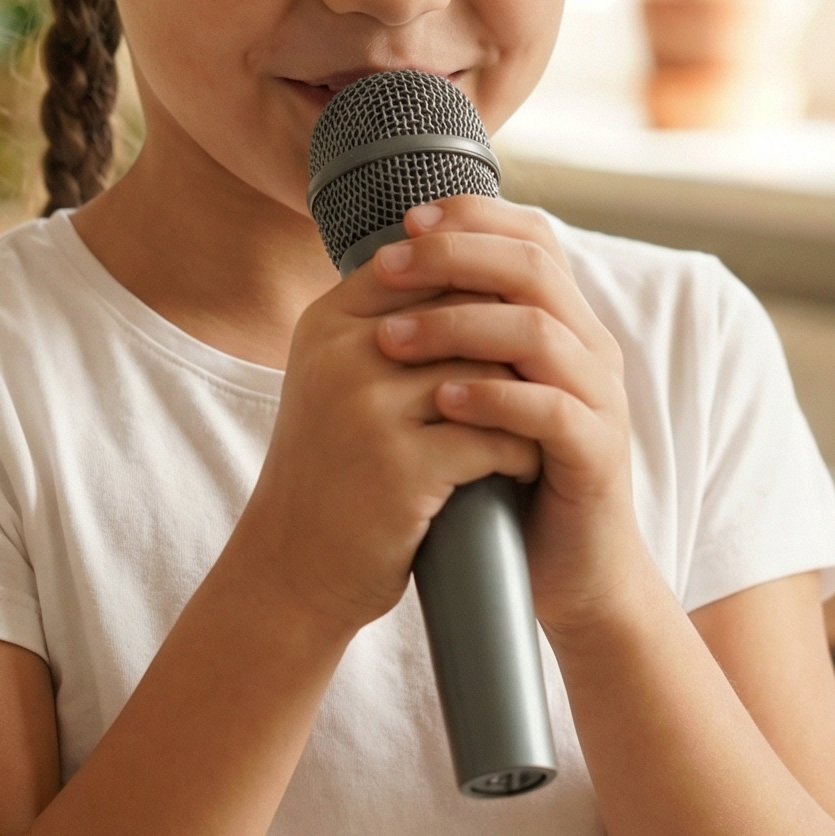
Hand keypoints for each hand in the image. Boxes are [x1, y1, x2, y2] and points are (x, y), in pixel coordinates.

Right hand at [235, 224, 543, 638]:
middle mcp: (342, 354)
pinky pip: (491, 439)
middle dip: (512, 348)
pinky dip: (519, 454)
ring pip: (488, 374)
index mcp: (328, 322)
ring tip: (536, 424)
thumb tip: (477, 268)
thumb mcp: (337, 379)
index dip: (483, 296)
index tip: (513, 336)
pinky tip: (522, 468)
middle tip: (543, 380)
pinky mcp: (399, 467)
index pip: (428, 268)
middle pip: (467, 314)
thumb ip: (387, 323)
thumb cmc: (332, 470)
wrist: (291, 567)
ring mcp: (367, 409)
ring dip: (525, 401)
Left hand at [368, 194, 647, 641]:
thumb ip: (455, 336)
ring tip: (391, 341)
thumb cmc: (508, 478)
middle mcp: (589, 347)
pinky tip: (442, 401)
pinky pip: (552, 409)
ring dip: (459, 326)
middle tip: (385, 269)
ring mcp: (599, 400)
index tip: (403, 224)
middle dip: (453, 257)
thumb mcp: (479, 393)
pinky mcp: (596, 454)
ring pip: (539, 331)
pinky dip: (494, 398)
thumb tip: (379, 274)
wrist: (566, 572)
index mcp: (562, 321)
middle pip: (532, 266)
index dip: (469, 219)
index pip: (528, 237)